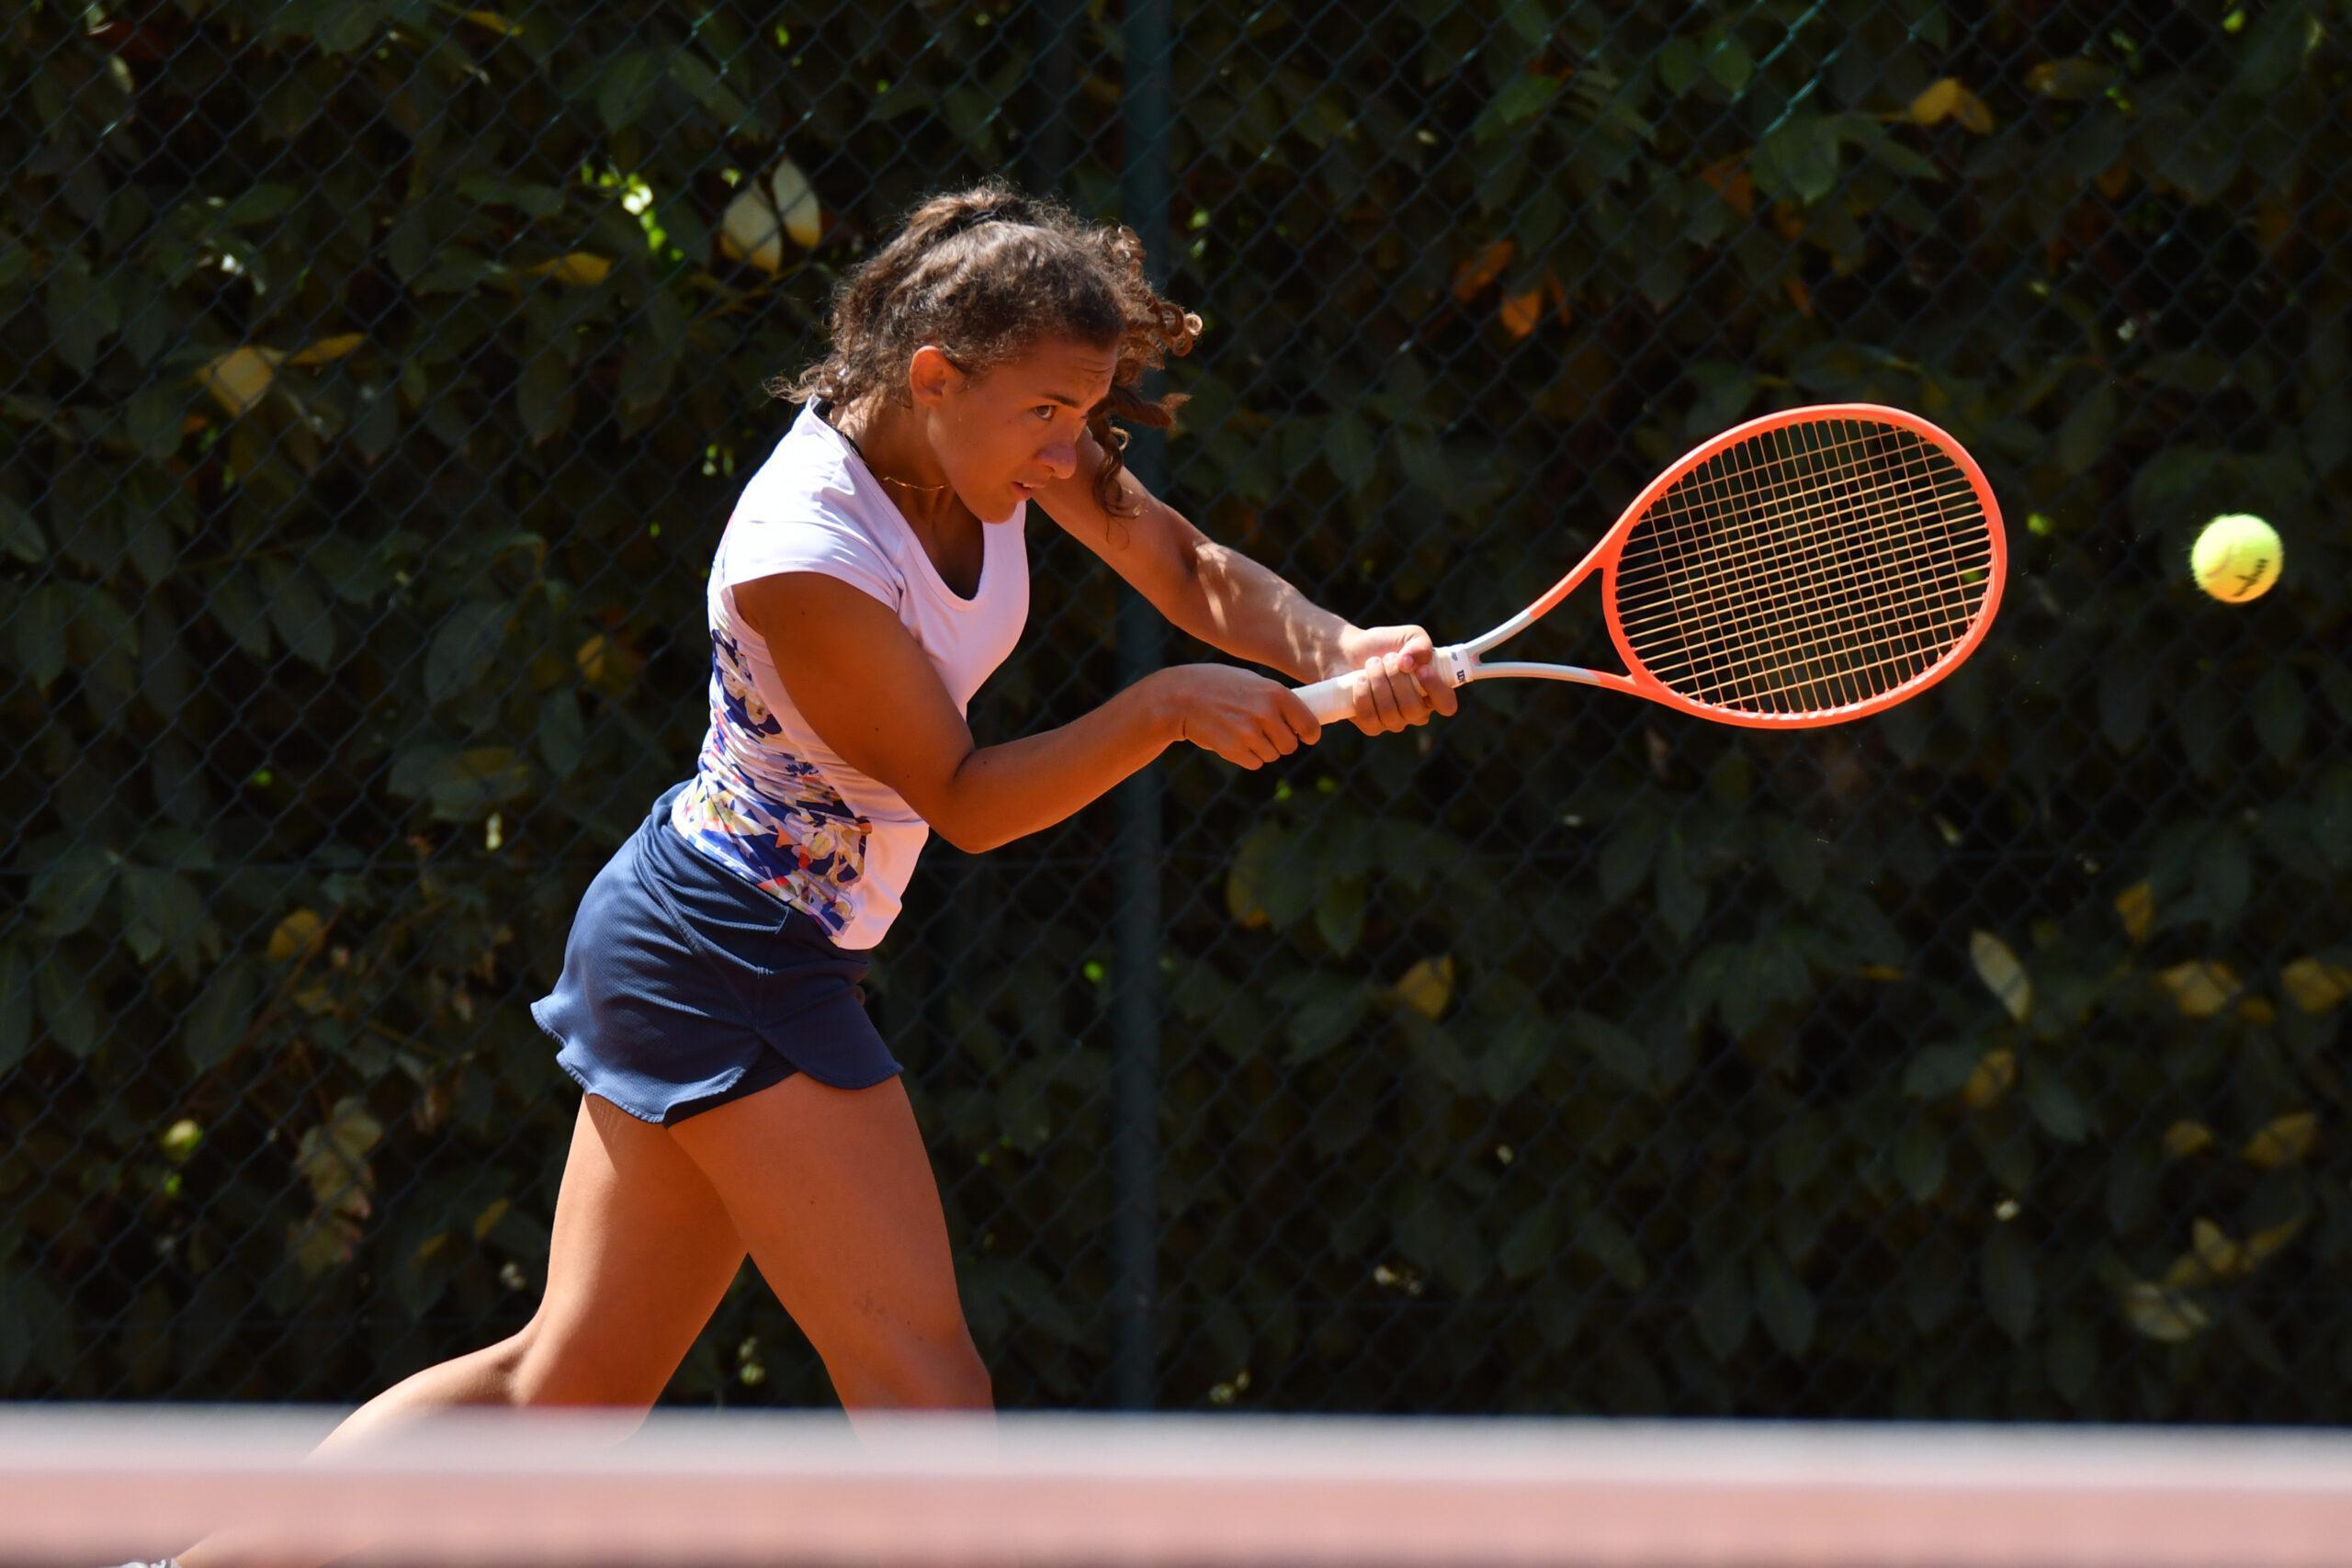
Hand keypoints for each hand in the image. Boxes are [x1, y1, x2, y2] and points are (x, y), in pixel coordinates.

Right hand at [1155, 664, 1321, 769]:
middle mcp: (1266, 713)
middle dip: (1281, 742)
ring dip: (1261, 749)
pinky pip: (1254, 763)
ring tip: (1242, 731)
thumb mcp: (1251, 681)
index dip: (1309, 734)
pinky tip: (1232, 739)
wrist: (1180, 697)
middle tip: (1266, 733)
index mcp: (1275, 693)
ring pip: (1271, 755)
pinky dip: (1247, 756)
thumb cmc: (1216, 685)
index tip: (1306, 737)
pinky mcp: (1234, 750)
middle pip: (1290, 745)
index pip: (1309, 725)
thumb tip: (1299, 719)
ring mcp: (1249, 733)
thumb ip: (1274, 698)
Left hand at [1328, 625, 1460, 734]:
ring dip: (1379, 682)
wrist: (1348, 651)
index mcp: (1432, 692)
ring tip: (1372, 664)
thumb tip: (1411, 663)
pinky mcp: (1371, 725)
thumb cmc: (1384, 645)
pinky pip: (1370, 718)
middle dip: (1397, 679)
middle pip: (1414, 709)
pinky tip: (1360, 680)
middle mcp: (1416, 712)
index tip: (1421, 669)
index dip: (1436, 690)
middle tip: (1386, 658)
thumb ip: (1420, 644)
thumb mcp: (1408, 636)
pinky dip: (1363, 694)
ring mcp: (1394, 722)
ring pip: (1391, 713)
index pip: (1446, 704)